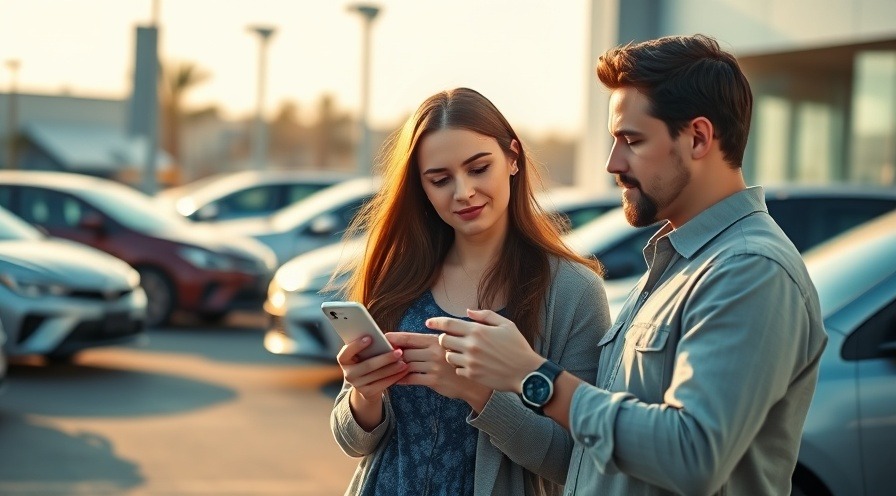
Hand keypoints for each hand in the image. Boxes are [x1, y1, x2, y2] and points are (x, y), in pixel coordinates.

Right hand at [336, 335, 408, 401]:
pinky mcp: (367, 393)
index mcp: (344, 360)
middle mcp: (348, 373)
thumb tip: (387, 340)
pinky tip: (404, 371)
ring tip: (404, 362)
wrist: (366, 385)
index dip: (357, 345)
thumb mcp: (364, 354)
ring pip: (378, 375)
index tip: (370, 337)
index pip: (347, 352)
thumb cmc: (367, 361)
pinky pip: (383, 384)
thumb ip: (370, 347)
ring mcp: (357, 385)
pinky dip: (395, 377)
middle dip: (385, 358)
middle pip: (368, 365)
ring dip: (393, 368)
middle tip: (399, 351)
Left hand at [387, 332, 492, 409]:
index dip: (397, 337)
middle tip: (379, 351)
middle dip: (392, 351)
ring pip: (407, 364)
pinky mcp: (434, 380)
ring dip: (395, 365)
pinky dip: (402, 379)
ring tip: (383, 364)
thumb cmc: (470, 359)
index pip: (412, 337)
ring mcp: (435, 366)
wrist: (479, 384)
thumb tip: (450, 317)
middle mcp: (436, 351)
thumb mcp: (465, 339)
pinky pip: (412, 379)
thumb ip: (451, 329)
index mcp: (440, 339)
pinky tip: (395, 379)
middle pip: (406, 350)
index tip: (385, 336)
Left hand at [427, 309, 544, 392]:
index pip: (448, 324)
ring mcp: (470, 361)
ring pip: (447, 356)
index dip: (436, 322)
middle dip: (445, 338)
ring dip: (451, 353)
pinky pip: (456, 369)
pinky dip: (460, 367)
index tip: (428, 322)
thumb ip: (485, 316)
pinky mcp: (472, 375)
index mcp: (478, 331)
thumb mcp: (506, 325)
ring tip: (462, 353)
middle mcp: (471, 346)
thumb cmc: (518, 347)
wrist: (526, 373)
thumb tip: (467, 312)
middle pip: (444, 340)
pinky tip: (470, 365)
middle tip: (452, 340)